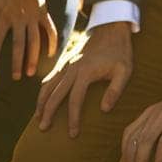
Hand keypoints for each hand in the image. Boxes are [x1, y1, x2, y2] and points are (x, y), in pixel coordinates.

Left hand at [0, 0, 56, 80]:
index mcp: (2, 17)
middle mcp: (18, 19)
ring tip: (31, 72)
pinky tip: (50, 55)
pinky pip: (50, 30)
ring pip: (34, 41)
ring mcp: (32, 17)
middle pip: (18, 45)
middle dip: (16, 63)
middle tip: (16, 77)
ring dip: (33, 58)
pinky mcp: (43, 14)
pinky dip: (52, 43)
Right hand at [34, 21, 132, 136]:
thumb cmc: (119, 51)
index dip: (72, 118)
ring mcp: (66, 63)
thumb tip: (104, 110)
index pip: (74, 100)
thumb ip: (115, 90)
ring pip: (48, 84)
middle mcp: (71, 68)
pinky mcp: (65, 61)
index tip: (72, 134)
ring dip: (41, 101)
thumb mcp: (124, 70)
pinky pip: (50, 77)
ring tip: (37, 117)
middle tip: (43, 128)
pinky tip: (42, 99)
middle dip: (48, 112)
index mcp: (85, 72)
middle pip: (54, 93)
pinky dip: (44, 89)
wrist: (110, 27)